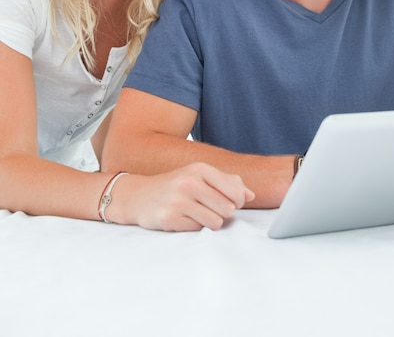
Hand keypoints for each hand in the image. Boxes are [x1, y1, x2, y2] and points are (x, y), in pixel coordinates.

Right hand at [112, 162, 254, 231]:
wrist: (138, 195)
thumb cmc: (176, 185)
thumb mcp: (199, 176)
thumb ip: (227, 182)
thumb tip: (250, 195)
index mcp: (200, 169)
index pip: (235, 192)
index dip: (238, 202)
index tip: (229, 203)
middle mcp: (190, 182)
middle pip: (228, 209)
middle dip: (223, 213)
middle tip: (210, 209)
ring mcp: (178, 200)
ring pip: (216, 222)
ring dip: (210, 222)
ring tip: (197, 214)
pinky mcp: (169, 218)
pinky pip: (197, 230)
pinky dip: (194, 227)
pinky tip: (183, 218)